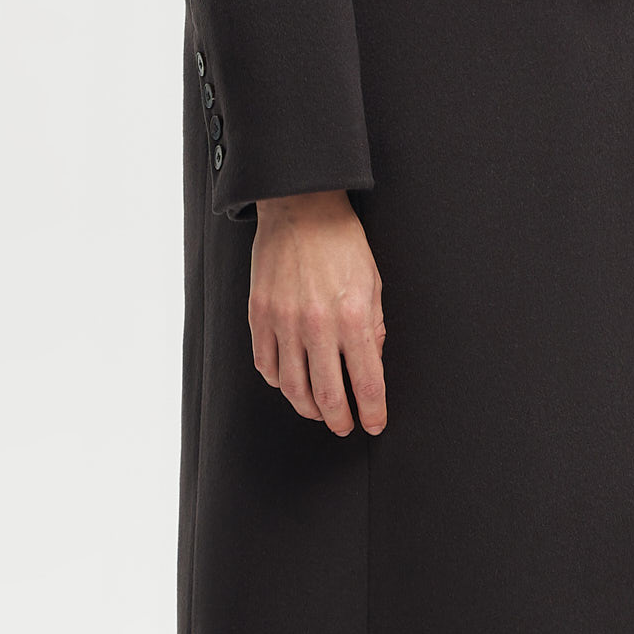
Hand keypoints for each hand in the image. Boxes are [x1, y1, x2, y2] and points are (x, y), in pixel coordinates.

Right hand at [247, 191, 386, 435]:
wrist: (300, 208)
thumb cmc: (341, 241)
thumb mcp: (373, 283)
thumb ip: (373, 328)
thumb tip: (371, 363)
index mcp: (353, 317)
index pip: (367, 382)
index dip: (373, 411)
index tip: (374, 423)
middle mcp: (317, 325)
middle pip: (327, 395)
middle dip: (339, 420)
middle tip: (345, 425)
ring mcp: (283, 322)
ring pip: (292, 387)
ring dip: (308, 407)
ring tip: (319, 410)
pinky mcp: (259, 315)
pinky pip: (265, 364)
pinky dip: (279, 381)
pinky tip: (290, 382)